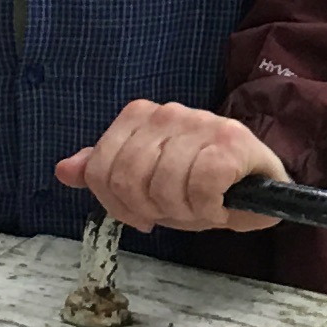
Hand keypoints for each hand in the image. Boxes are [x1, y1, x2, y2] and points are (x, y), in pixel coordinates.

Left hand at [57, 102, 286, 232]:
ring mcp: (201, 123)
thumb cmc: (202, 184)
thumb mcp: (146, 183)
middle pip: (127, 179)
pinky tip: (219, 205)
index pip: (100, 169)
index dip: (118, 205)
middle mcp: (168, 112)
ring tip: (200, 207)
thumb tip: (65, 170)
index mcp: (140, 116)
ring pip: (164, 185)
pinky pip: (201, 185)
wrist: (262, 186)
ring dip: (184, 211)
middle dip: (152, 209)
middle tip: (177, 211)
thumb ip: (105, 174)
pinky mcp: (232, 141)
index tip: (143, 214)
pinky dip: (209, 207)